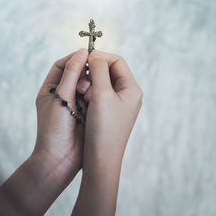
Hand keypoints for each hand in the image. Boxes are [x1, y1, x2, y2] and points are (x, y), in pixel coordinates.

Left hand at [33, 48, 88, 177]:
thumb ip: (71, 74)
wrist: (60, 159)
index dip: (75, 58)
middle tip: (94, 73)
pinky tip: (100, 97)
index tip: (88, 54)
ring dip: (91, 85)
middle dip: (85, 73)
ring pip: (86, 86)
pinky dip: (96, 96)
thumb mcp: (61, 97)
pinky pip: (93, 99)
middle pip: (76, 74)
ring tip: (92, 90)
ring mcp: (75, 105)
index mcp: (50, 89)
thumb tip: (81, 52)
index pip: (62, 65)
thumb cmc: (54, 128)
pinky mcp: (86, 114)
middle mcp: (62, 95)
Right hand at [71, 50, 142, 215]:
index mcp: (132, 89)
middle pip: (110, 71)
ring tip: (84, 94)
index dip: (100, 57)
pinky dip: (89, 94)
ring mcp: (119, 105)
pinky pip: (98, 95)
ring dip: (90, 83)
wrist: (101, 161)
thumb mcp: (101, 95)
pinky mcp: (109, 114)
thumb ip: (99, 71)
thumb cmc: (103, 129)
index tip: (84, 60)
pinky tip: (83, 102)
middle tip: (83, 81)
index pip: (117, 61)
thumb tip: (95, 54)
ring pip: (102, 83)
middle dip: (94, 72)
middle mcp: (128, 95)